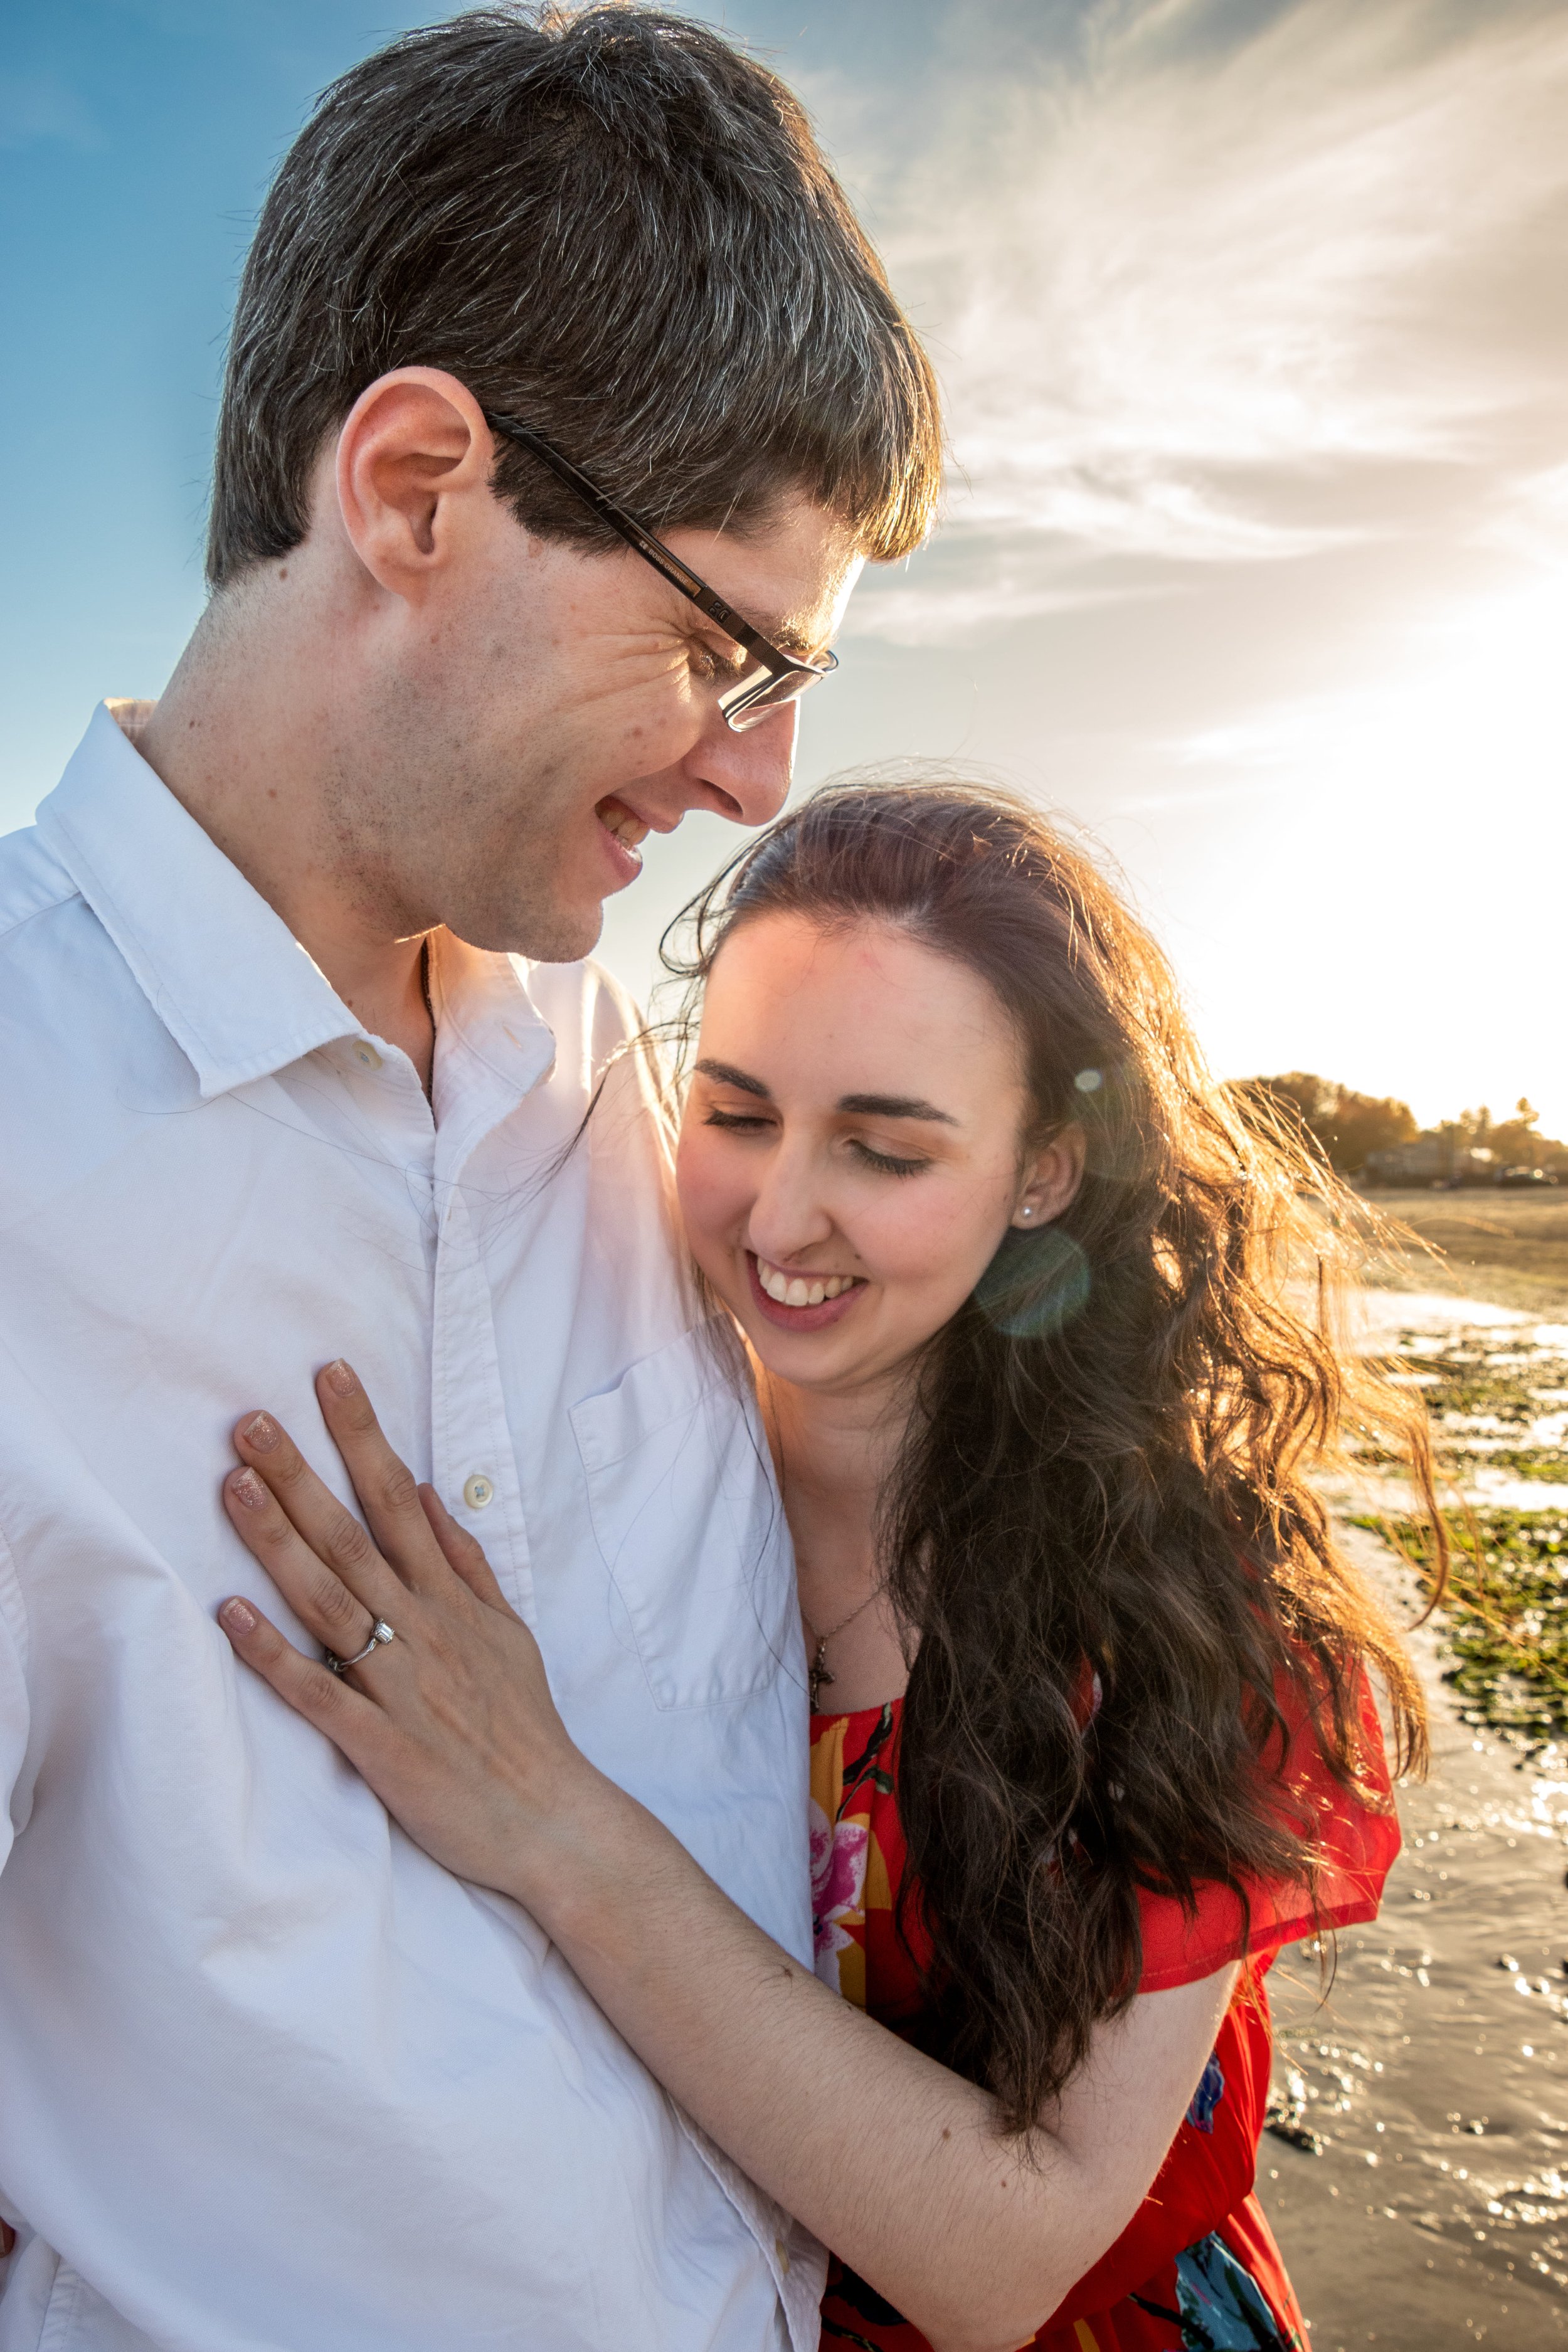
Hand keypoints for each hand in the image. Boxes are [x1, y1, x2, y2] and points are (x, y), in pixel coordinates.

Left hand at [217, 1362, 595, 1910]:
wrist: (552, 1819)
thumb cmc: (524, 1728)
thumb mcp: (509, 1631)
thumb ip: (466, 1564)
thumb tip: (425, 1494)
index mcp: (447, 1600)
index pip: (396, 1497)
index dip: (362, 1435)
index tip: (329, 1377)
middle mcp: (421, 1629)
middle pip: (350, 1537)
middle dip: (300, 1474)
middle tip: (248, 1420)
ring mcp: (400, 1684)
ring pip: (329, 1600)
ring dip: (278, 1543)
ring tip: (233, 1487)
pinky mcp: (380, 1743)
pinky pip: (318, 1692)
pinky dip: (274, 1656)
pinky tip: (232, 1617)